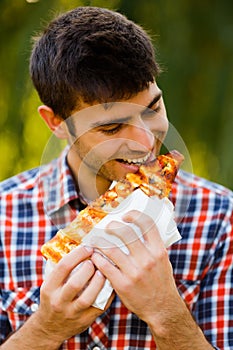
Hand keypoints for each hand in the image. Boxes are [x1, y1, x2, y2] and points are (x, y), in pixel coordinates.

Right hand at [35, 245, 113, 344]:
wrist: (49, 328)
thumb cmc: (53, 298)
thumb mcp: (50, 284)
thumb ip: (61, 268)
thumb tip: (77, 242)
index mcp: (49, 288)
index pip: (63, 267)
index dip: (77, 254)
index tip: (87, 247)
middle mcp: (58, 301)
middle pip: (75, 283)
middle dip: (88, 268)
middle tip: (96, 259)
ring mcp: (72, 313)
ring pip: (88, 297)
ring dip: (98, 282)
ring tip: (103, 271)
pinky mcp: (84, 320)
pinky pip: (99, 306)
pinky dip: (108, 294)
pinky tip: (111, 283)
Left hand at [91, 210, 179, 326]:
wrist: (162, 309)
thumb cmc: (161, 283)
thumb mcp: (163, 261)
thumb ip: (152, 246)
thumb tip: (138, 228)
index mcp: (158, 251)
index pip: (147, 224)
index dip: (134, 215)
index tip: (126, 215)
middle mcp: (147, 259)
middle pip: (125, 233)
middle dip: (113, 226)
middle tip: (107, 227)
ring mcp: (134, 272)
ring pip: (111, 249)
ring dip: (100, 242)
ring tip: (96, 241)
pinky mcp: (123, 284)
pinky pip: (105, 266)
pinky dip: (98, 259)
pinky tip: (96, 257)